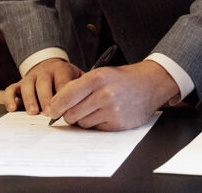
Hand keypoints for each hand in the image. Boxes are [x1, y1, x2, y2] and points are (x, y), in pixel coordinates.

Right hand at [5, 58, 81, 114]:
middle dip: (46, 98)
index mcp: (61, 70)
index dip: (63, 95)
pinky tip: (13, 109)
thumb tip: (90, 103)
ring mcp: (31, 77)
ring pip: (27, 86)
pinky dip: (10, 99)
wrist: (50, 65)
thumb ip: (83, 87)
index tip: (66, 108)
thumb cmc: (67, 77)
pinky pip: (11, 89)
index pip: (62, 81)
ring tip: (34, 112)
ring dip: (30, 100)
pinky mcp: (19, 84)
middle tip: (50, 113)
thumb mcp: (78, 77)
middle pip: (44, 83)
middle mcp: (45, 72)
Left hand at [46, 60, 177, 129]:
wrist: (150, 83)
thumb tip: (54, 105)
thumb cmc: (122, 79)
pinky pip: (95, 129)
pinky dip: (97, 124)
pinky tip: (106, 114)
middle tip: (76, 109)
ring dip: (84, 119)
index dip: (55, 106)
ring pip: (82, 123)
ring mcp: (112, 110)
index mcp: (97, 78)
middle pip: (71, 114)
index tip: (51, 111)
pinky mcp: (118, 123)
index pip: (65, 97)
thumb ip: (78, 87)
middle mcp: (105, 94)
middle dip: (69, 114)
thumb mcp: (100, 73)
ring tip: (96, 109)